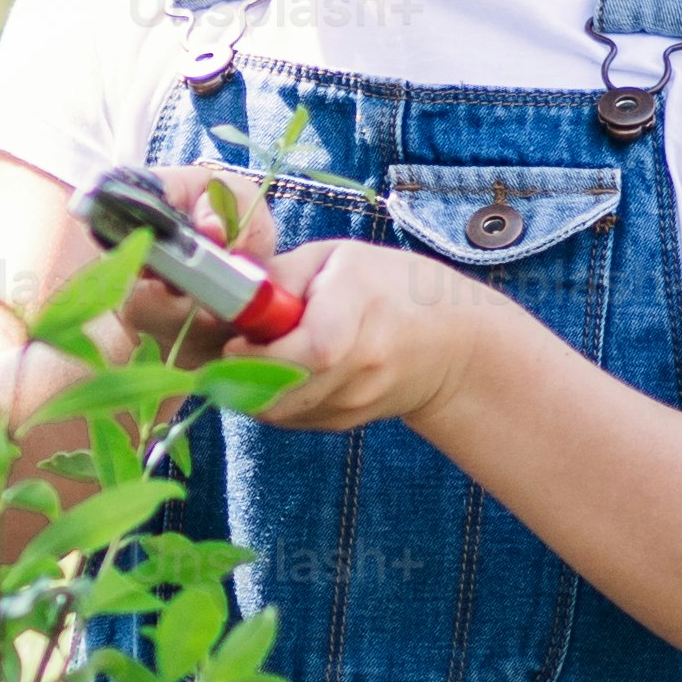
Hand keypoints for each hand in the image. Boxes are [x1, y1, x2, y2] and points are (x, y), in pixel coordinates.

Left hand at [132, 235, 522, 437]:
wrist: (453, 346)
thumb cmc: (393, 287)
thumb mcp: (338, 258)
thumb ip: (281, 274)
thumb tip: (228, 290)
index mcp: (362, 311)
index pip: (311, 351)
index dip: (263, 353)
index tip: (235, 342)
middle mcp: (362, 366)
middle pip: (284, 388)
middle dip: (240, 372)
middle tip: (230, 348)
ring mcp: (354, 401)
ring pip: (277, 410)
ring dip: (247, 388)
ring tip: (250, 356)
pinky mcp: (343, 423)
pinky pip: (288, 417)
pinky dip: (268, 398)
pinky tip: (274, 372)